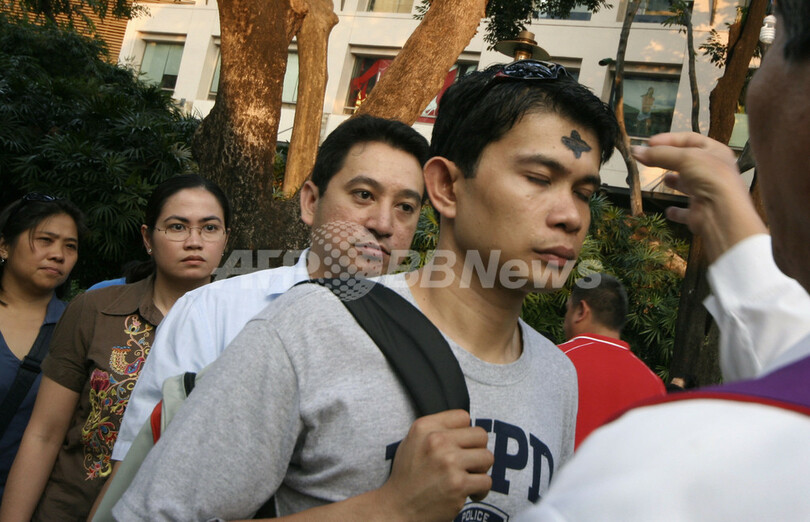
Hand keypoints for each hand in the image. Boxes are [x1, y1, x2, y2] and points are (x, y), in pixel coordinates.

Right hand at [377, 409, 492, 521]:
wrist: (398, 507)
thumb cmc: (408, 476)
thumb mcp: (412, 441)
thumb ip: (437, 430)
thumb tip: (465, 427)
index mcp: (425, 427)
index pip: (463, 416)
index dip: (464, 433)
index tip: (460, 446)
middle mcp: (436, 441)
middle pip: (481, 435)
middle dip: (477, 451)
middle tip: (468, 464)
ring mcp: (448, 462)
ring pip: (487, 457)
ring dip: (481, 470)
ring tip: (468, 478)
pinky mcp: (458, 484)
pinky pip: (486, 481)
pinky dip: (481, 490)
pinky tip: (469, 492)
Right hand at [632, 132, 766, 262]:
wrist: (721, 211)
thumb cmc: (709, 177)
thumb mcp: (684, 158)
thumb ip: (659, 154)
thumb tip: (635, 151)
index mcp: (715, 152)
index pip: (689, 139)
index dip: (669, 139)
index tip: (649, 143)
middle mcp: (713, 170)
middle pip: (687, 161)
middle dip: (669, 159)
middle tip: (650, 159)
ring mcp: (706, 191)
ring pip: (688, 184)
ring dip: (676, 181)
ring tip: (664, 179)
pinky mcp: (699, 211)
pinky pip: (686, 210)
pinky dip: (677, 211)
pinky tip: (668, 210)